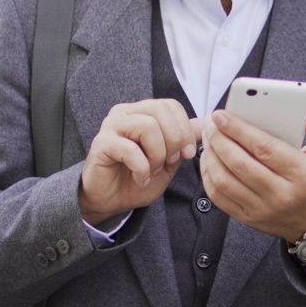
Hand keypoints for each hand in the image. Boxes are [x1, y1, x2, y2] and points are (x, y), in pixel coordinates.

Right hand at [78, 99, 201, 226]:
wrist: (111, 201)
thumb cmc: (138, 178)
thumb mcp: (169, 159)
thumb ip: (183, 140)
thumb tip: (204, 122)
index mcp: (142, 112)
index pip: (170, 105)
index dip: (185, 128)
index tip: (188, 153)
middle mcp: (125, 113)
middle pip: (160, 110)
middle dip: (174, 140)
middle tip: (169, 162)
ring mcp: (111, 126)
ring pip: (147, 126)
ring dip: (157, 154)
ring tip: (153, 170)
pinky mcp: (101, 144)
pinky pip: (129, 149)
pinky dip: (142, 168)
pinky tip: (140, 179)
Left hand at [200, 101, 305, 241]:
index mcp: (302, 174)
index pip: (264, 149)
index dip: (239, 130)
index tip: (223, 115)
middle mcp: (281, 194)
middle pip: (240, 164)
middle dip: (219, 139)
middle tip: (211, 123)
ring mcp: (262, 208)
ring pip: (225, 181)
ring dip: (211, 156)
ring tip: (208, 138)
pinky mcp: (249, 218)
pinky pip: (220, 198)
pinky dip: (209, 177)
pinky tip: (209, 160)